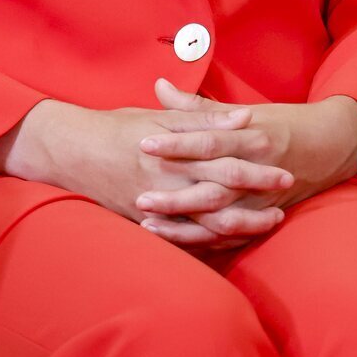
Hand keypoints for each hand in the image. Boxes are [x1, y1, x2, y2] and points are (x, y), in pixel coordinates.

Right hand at [0, 94, 296, 232]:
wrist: (71, 151)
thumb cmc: (116, 127)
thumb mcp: (157, 116)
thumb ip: (200, 118)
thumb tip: (242, 117)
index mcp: (172, 150)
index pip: (222, 156)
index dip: (253, 160)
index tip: (281, 160)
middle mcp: (168, 181)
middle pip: (220, 192)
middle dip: (255, 195)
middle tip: (285, 195)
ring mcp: (158, 206)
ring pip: (207, 221)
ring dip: (241, 222)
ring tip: (269, 222)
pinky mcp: (147, 222)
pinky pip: (186, 238)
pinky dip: (212, 240)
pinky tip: (232, 239)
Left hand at [133, 80, 356, 250]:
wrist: (331, 143)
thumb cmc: (282, 122)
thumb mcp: (242, 110)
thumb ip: (198, 106)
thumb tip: (160, 87)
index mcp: (248, 135)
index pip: (207, 140)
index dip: (175, 143)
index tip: (144, 144)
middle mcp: (255, 169)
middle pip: (211, 186)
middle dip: (175, 195)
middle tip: (140, 197)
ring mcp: (261, 198)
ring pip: (220, 218)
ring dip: (185, 225)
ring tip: (150, 227)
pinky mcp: (265, 216)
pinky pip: (233, 235)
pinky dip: (207, 242)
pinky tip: (179, 244)